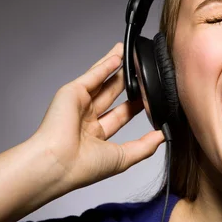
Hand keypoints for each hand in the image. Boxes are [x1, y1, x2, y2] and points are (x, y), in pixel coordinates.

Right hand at [31, 42, 163, 191]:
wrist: (58, 163)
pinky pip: (93, 75)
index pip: (120, 115)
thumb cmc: (84, 167)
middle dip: (127, 82)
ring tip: (130, 54)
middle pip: (112, 94)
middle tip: (143, 72)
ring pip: (102, 80)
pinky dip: (106, 65)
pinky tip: (119, 55)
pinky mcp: (72, 92)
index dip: (135, 105)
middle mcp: (85, 118)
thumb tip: (163, 136)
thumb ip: (145, 146)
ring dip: (115, 66)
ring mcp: (78, 104)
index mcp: (95, 136)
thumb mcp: (123, 157)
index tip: (150, 97)